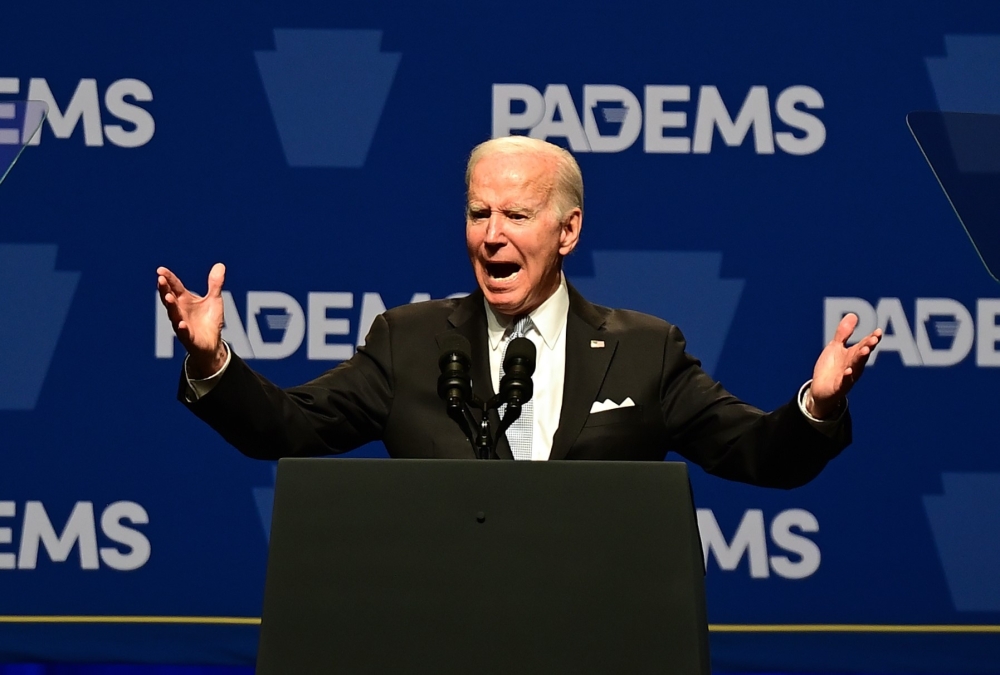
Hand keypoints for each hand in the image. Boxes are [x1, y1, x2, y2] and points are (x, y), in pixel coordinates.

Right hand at [157, 263, 227, 377]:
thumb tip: (220, 265)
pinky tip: (181, 324)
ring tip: (168, 297)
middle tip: (160, 279)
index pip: (175, 286)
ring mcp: (182, 324)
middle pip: (170, 299)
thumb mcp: (214, 300)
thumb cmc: (209, 320)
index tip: (160, 270)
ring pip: (174, 315)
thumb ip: (215, 284)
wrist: (212, 344)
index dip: (168, 278)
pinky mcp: (189, 338)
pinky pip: (184, 333)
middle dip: (165, 289)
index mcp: (185, 300)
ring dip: (171, 306)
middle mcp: (180, 311)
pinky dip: (182, 328)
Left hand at [807, 313, 881, 418]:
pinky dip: (846, 377)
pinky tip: (848, 371)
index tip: (878, 332)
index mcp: (853, 355)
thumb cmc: (831, 368)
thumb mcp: (835, 347)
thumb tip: (852, 315)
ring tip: (865, 350)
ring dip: (861, 359)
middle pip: (862, 355)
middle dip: (868, 347)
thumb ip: (843, 333)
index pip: (864, 345)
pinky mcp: (838, 387)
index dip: (871, 339)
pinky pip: (844, 382)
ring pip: (856, 367)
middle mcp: (853, 365)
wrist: (820, 390)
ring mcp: (847, 377)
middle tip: (873, 339)